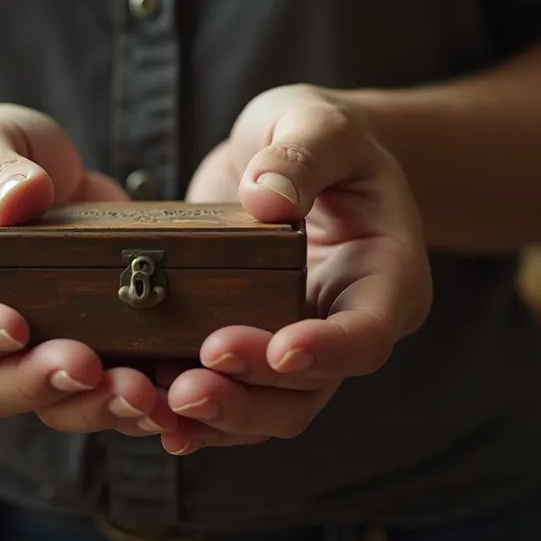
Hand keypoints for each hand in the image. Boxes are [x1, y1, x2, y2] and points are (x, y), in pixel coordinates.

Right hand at [0, 104, 178, 436]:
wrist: (31, 174)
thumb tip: (23, 197)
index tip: (11, 327)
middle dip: (41, 383)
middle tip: (87, 368)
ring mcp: (28, 352)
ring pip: (52, 402)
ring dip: (96, 405)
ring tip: (143, 393)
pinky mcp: (82, 351)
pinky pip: (103, 391)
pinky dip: (139, 401)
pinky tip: (172, 394)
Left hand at [164, 84, 432, 453]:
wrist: (293, 155)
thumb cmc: (318, 135)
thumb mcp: (316, 123)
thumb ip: (299, 156)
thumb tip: (266, 198)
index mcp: (387, 279)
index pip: (367, 334)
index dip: (328, 351)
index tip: (282, 349)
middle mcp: (346, 327)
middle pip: (309, 390)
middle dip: (250, 395)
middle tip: (190, 383)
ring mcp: (298, 346)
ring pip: (267, 410)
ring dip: (216, 416)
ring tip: (161, 402)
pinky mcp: (252, 347)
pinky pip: (229, 397)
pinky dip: (193, 415)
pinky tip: (153, 416)